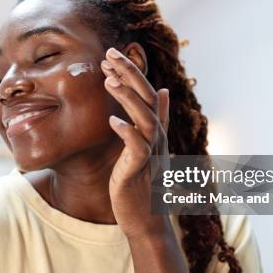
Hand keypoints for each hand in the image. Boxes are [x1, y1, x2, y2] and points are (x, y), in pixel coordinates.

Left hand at [101, 47, 171, 240]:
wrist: (146, 219)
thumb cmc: (143, 180)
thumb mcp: (147, 145)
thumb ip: (155, 117)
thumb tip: (163, 89)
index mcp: (156, 129)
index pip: (147, 93)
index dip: (131, 72)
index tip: (111, 54)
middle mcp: (157, 138)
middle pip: (147, 99)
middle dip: (129, 74)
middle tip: (109, 54)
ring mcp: (150, 154)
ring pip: (145, 120)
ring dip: (127, 99)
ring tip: (108, 80)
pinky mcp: (140, 171)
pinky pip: (138, 149)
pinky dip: (127, 134)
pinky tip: (112, 122)